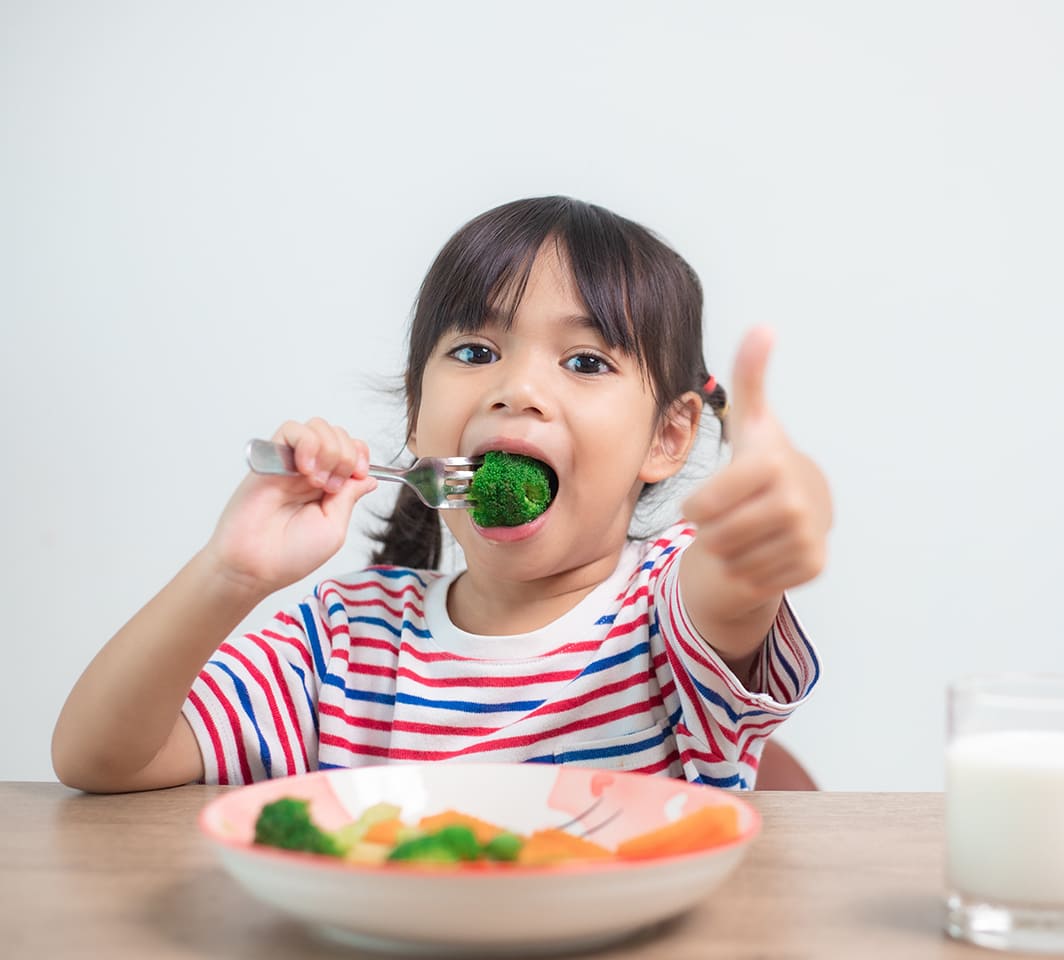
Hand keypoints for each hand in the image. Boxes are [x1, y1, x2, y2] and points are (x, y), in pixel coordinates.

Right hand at [203, 418, 377, 594]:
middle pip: (339, 435)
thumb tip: (369, 477)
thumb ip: (350, 498)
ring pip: (318, 427)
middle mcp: (310, 471)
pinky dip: (307, 443)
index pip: (352, 450)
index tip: (359, 473)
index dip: (360, 455)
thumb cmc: (290, 555)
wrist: (255, 564)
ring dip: (328, 450)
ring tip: (316, 480)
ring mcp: (290, 463)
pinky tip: (304, 470)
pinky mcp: (269, 458)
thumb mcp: (334, 528)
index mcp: (329, 487)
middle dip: (346, 455)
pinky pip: (292, 430)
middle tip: (332, 486)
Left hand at [682, 328, 831, 609]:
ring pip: (731, 560)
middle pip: (715, 536)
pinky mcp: (814, 566)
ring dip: (727, 550)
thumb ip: (750, 377)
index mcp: (772, 465)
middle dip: (711, 530)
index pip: (703, 505)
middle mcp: (797, 502)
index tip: (705, 499)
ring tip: (744, 530)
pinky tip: (760, 549)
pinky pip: (752, 580)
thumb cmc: (763, 463)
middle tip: (729, 515)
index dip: (696, 506)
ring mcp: (808, 537)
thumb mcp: (751, 421)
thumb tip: (763, 326)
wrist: (802, 507)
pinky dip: (747, 570)